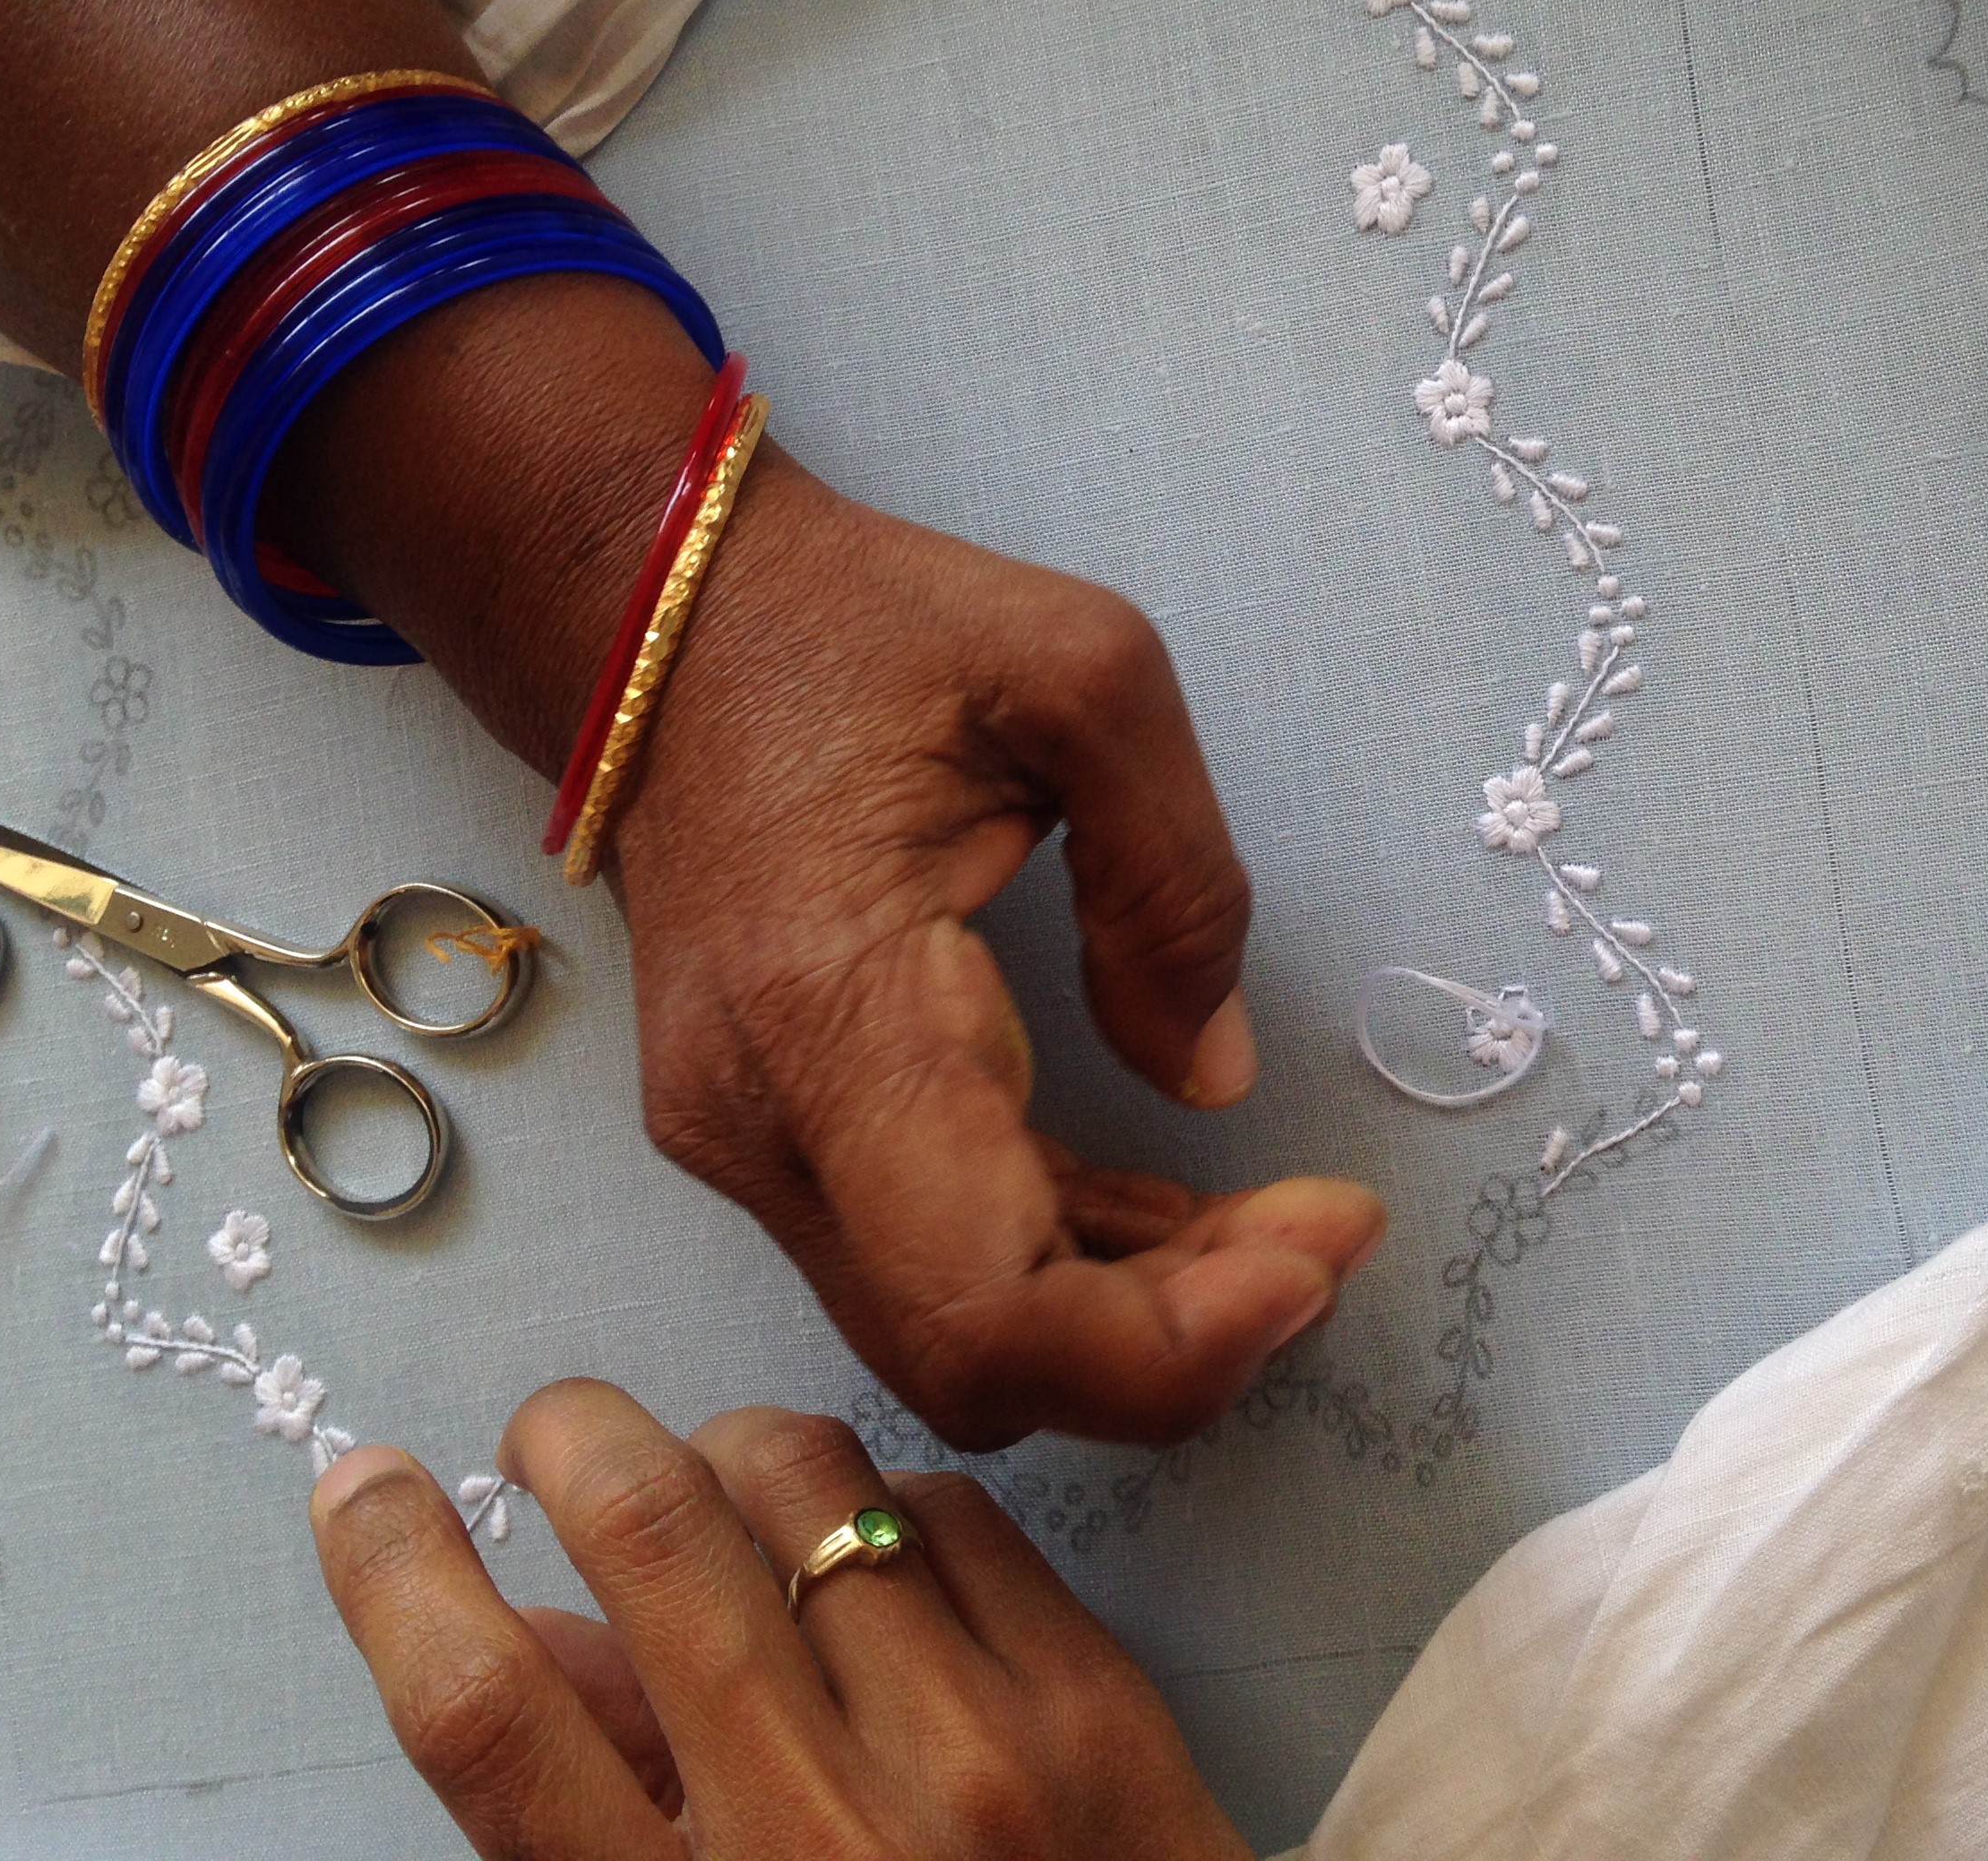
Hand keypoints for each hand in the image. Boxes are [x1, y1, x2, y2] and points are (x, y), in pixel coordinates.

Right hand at [279, 282, 1385, 1452]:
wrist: (659, 623)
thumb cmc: (864, 625)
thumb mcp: (1083, 672)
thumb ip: (1174, 879)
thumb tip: (1213, 1078)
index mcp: (828, 1010)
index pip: (986, 1305)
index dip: (1172, 1340)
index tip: (1323, 1249)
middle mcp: (763, 1123)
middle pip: (982, 1364)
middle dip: (1182, 1343)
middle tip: (1328, 1239)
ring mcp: (753, 1150)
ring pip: (960, 1343)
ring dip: (1139, 1321)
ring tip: (1287, 1227)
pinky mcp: (777, 1145)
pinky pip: (936, 1274)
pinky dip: (1072, 1275)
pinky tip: (1182, 1217)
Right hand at [311, 1382, 1253, 1860]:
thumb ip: (595, 1812)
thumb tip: (518, 1626)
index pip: (491, 1719)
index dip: (399, 1576)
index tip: (364, 1488)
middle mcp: (825, 1831)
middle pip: (650, 1533)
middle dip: (569, 1435)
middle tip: (549, 1434)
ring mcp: (978, 1752)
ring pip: (809, 1475)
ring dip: (731, 1454)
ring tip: (720, 1496)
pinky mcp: (1095, 1700)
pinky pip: (951, 1509)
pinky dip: (887, 1508)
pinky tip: (875, 1564)